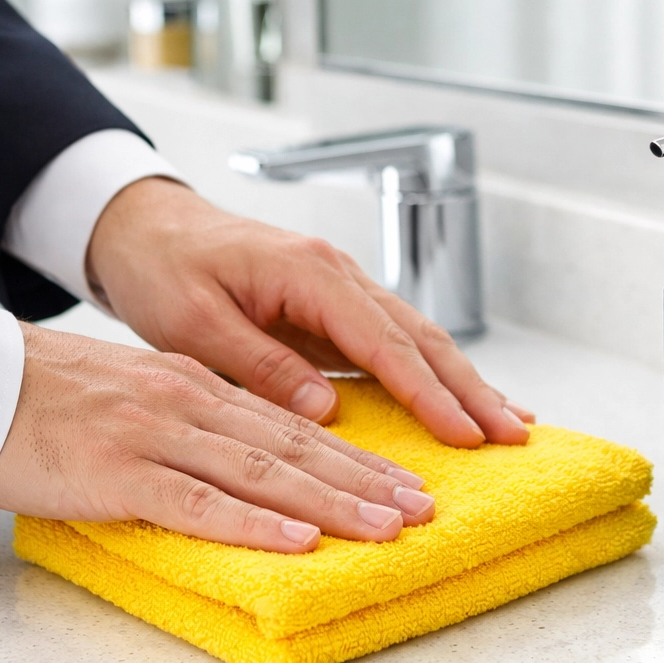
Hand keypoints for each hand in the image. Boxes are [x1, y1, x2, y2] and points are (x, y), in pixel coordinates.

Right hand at [0, 323, 436, 551]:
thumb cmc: (62, 395)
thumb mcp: (149, 394)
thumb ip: (208, 419)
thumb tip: (261, 453)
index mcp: (205, 388)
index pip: (298, 425)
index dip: (358, 456)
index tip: (405, 481)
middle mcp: (195, 404)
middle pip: (298, 446)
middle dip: (368, 479)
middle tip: (422, 508)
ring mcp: (160, 434)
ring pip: (264, 470)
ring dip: (332, 500)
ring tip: (386, 526)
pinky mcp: (120, 469)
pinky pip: (197, 501)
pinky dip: (253, 521)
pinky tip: (298, 539)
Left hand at [86, 178, 535, 447]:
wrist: (148, 228)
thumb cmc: (165, 267)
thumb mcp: (193, 320)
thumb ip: (259, 363)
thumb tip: (325, 412)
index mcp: (310, 273)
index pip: (384, 341)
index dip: (428, 392)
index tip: (465, 433)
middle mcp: (338, 277)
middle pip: (420, 337)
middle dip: (471, 388)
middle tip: (514, 434)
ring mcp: (341, 291)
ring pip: (417, 339)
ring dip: (464, 381)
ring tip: (509, 421)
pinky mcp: (334, 309)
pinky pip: (394, 344)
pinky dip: (431, 374)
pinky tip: (458, 399)